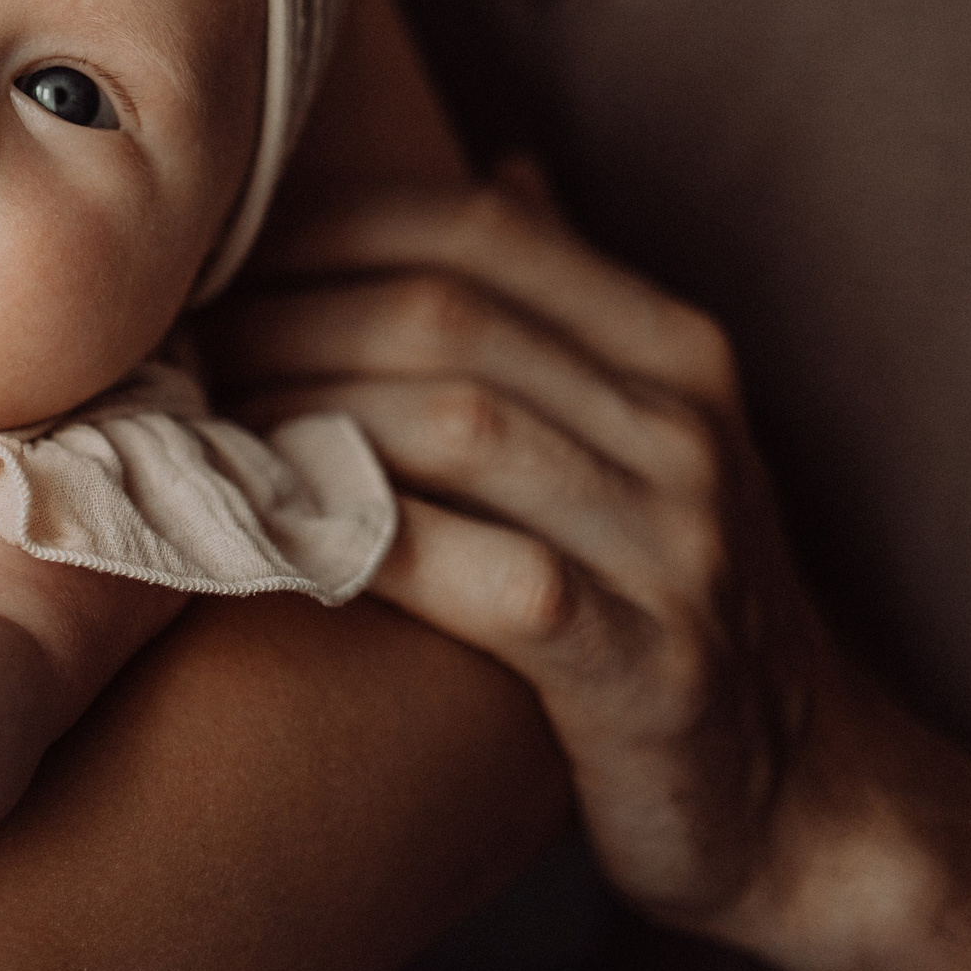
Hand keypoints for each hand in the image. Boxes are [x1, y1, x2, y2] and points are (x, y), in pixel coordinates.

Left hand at [199, 160, 845, 937]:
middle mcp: (683, 425)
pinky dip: (355, 544)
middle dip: (280, 325)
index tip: (207, 261)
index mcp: (669, 347)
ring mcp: (674, 542)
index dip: (319, 232)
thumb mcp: (642, 436)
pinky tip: (265, 542)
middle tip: (170, 356)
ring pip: (450, 429)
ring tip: (193, 438)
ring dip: (297, 422)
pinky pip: (474, 573)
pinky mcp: (641, 663)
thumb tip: (502, 171)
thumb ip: (565, 311)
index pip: (470, 229)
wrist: (800, 799)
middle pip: (439, 319)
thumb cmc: (667, 598)